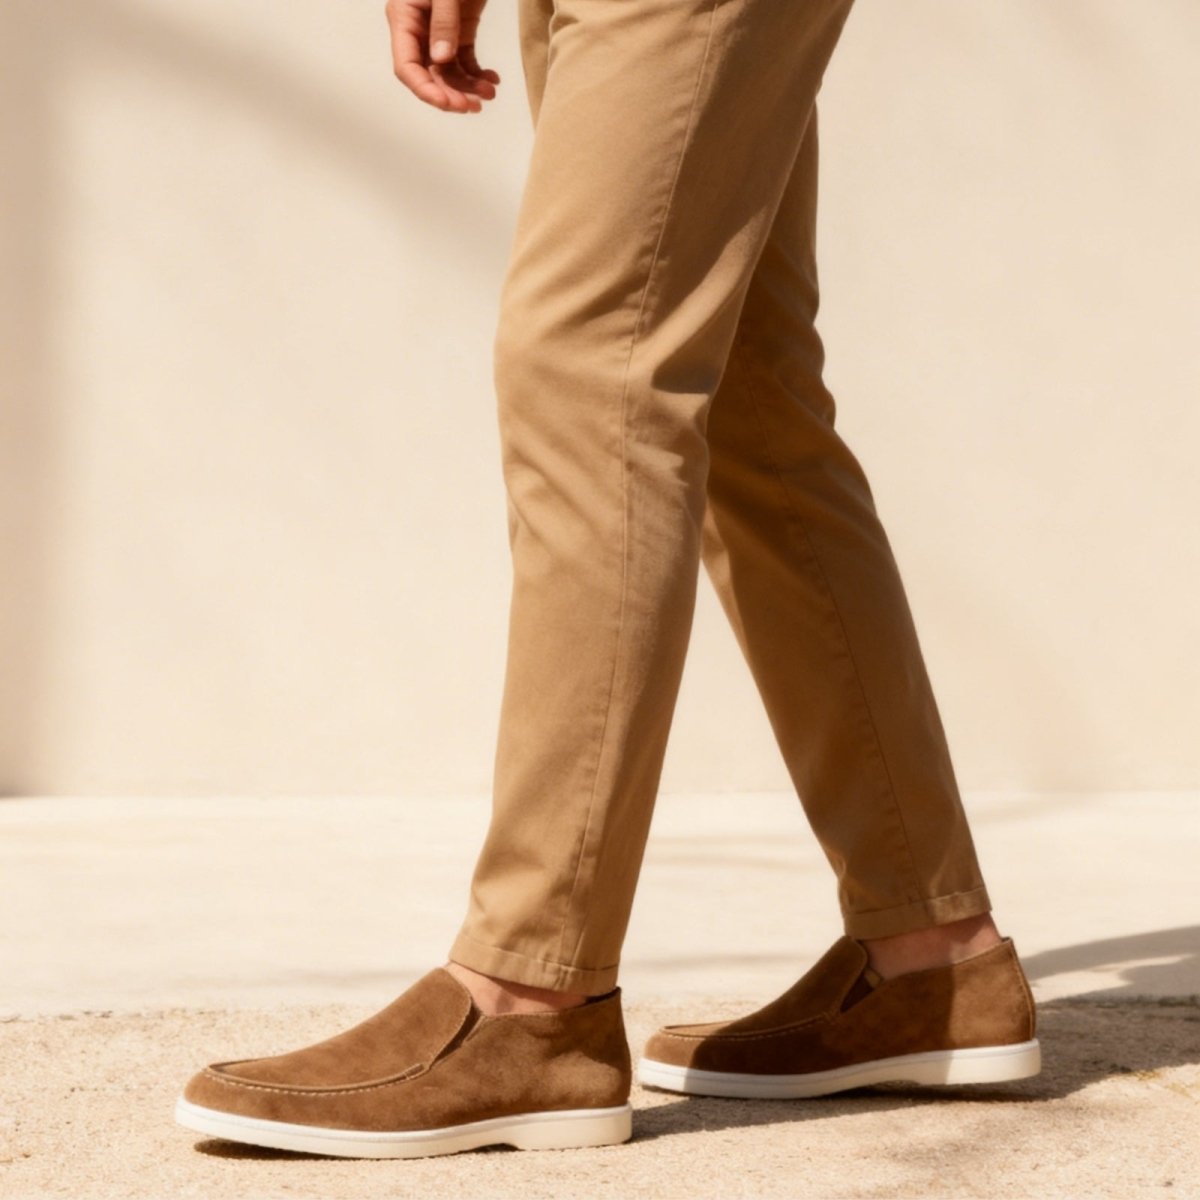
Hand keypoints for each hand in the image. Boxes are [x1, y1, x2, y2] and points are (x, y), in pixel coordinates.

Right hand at [385, 0, 500, 113]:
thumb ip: (444, 21)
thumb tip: (442, 59)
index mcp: (404, 18)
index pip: (407, 66)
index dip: (425, 90)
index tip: (447, 104)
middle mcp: (418, 29)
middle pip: (429, 75)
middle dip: (450, 94)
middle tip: (473, 106)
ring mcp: (438, 31)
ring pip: (449, 72)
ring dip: (468, 87)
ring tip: (489, 93)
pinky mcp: (459, 30)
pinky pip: (464, 61)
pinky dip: (478, 74)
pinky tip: (492, 80)